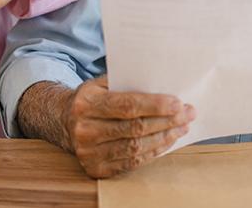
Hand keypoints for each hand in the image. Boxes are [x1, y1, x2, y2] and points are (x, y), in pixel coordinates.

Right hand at [61, 77, 194, 178]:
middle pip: (135, 128)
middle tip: (188, 113)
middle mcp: (85, 129)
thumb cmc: (92, 98)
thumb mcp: (101, 83)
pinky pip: (131, 163)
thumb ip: (127, 82)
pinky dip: (153, 152)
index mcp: (87, 103)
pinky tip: (166, 141)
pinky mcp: (95, 169)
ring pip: (136, 147)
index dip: (155, 105)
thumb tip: (163, 83)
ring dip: (164, 138)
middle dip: (167, 121)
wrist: (63, 121)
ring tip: (182, 127)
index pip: (127, 105)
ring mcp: (89, 152)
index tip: (178, 103)